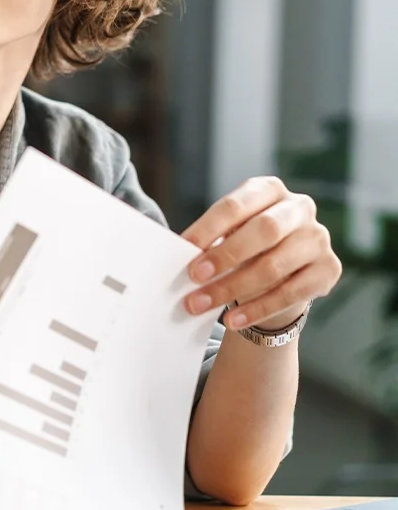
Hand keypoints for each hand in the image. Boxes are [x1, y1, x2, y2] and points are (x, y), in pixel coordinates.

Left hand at [181, 176, 341, 332]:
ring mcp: (318, 238)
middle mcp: (299, 208)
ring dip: (233, 287)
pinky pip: (291, 293)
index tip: (183, 247)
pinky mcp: (329, 269)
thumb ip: (211, 241)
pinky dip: (257, 308)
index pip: (236, 205)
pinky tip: (232, 320)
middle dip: (226, 255)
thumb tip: (181, 258)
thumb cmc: (246, 245)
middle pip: (264, 230)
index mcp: (268, 190)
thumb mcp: (230, 234)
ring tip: (201, 303)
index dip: (208, 227)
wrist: (283, 272)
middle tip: (194, 276)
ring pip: (275, 266)